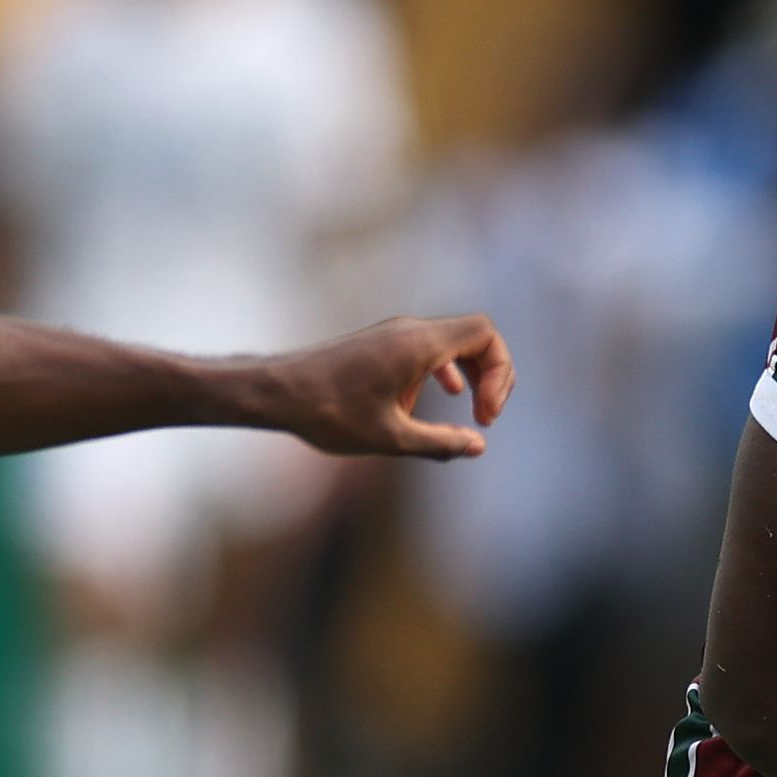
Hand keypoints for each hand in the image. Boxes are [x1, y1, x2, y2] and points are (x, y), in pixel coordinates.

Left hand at [257, 314, 513, 457]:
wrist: (276, 392)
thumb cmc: (328, 413)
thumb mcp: (390, 438)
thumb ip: (439, 442)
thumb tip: (477, 446)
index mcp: (418, 344)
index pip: (485, 334)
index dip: (500, 371)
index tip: (483, 414)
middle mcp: (409, 330)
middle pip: (474, 336)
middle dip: (491, 376)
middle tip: (484, 418)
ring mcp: (393, 335)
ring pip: (451, 343)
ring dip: (469, 375)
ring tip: (470, 412)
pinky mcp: (380, 345)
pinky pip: (427, 349)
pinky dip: (442, 372)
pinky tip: (438, 398)